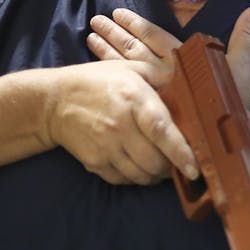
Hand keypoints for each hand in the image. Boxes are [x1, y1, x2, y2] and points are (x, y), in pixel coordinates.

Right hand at [37, 58, 199, 185]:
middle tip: (178, 162)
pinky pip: (123, 180)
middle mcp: (120, 125)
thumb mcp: (129, 68)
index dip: (182, 153)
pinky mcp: (94, 162)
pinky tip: (138, 166)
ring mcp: (106, 147)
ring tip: (160, 166)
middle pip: (155, 161)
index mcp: (133, 98)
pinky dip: (136, 178)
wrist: (54, 101)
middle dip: (172, 167)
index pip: (162, 131)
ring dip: (155, 175)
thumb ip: (161, 77)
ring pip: (141, 175)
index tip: (195, 168)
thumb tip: (190, 87)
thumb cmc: (97, 81)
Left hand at [88, 6, 249, 110]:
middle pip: (133, 48)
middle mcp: (165, 72)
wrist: (228, 137)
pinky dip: (109, 78)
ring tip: (89, 38)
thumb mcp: (240, 65)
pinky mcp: (149, 105)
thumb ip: (244, 37)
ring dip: (106, 50)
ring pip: (125, 66)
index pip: (154, 36)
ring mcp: (155, 90)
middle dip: (113, 33)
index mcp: (183, 59)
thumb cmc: (234, 101)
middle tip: (94, 21)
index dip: (135, 24)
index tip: (117, 13)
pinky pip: (125, 89)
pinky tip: (95, 70)